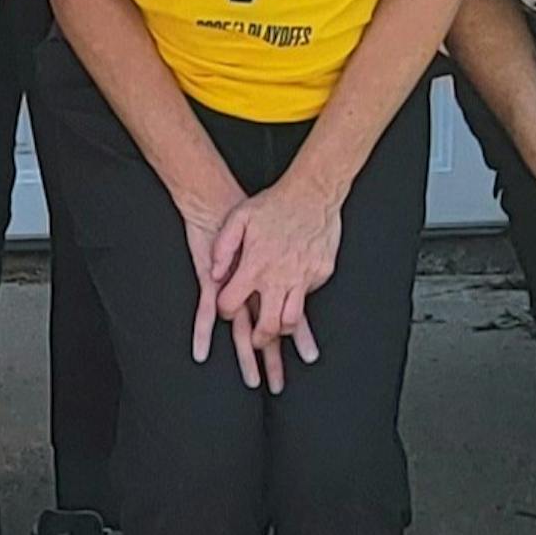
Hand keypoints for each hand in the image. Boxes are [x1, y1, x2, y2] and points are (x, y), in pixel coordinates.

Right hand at [176, 175, 283, 393]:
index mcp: (270, 278)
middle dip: (273, 359)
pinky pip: (205, 312)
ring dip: (247, 357)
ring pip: (241, 330)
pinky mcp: (210, 280)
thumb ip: (277, 261)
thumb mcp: (271, 239)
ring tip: (254, 381)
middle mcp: (254, 287)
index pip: (287, 313)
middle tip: (279, 385)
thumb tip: (296, 283)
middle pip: (266, 330)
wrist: (218, 199)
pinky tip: (200, 354)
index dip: (297, 336)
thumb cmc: (247, 216)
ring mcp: (231, 286)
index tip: (308, 355)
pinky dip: (203, 333)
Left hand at [213, 174, 334, 374]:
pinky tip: (295, 300)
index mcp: (255, 266)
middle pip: (267, 326)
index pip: (232, 304)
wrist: (312, 193)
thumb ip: (222, 248)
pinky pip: (308, 297)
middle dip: (259, 340)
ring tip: (277, 332)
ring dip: (282, 331)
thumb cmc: (275, 204)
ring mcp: (302, 277)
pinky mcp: (320, 274)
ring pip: (292, 321)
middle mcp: (279, 277)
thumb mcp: (238, 218)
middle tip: (256, 342)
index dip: (225, 310)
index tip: (225, 309)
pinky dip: (301, 303)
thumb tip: (215, 274)